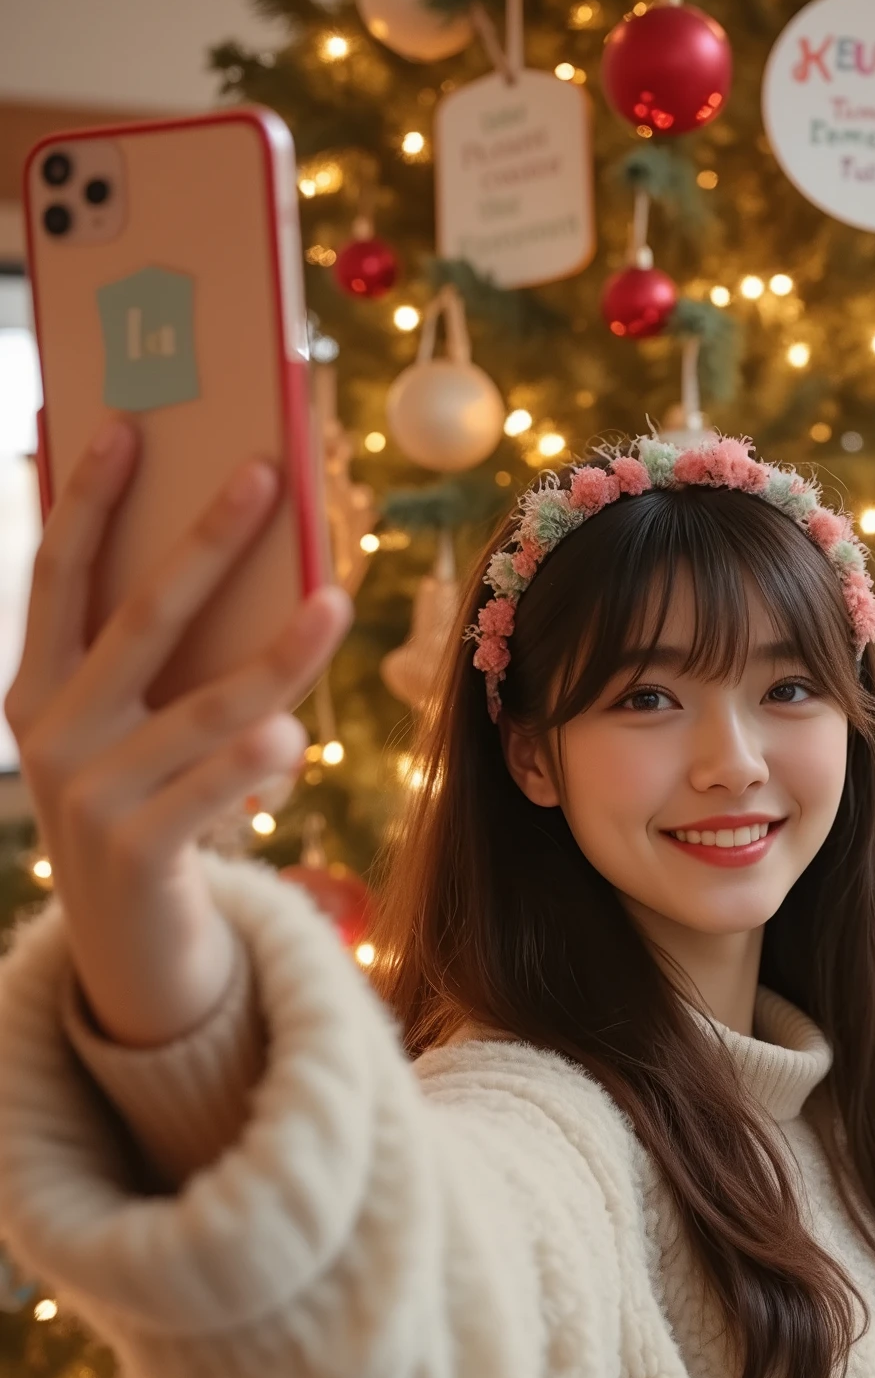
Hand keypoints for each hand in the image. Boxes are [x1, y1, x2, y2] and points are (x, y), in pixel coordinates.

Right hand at [5, 419, 352, 1047]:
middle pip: (141, 616)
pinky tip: (291, 736)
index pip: (59, 575)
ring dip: (278, 653)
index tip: (128, 424)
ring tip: (334, 603)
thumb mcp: (134, 734)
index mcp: (37, 691)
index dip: (89, 499)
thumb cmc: (149, 811)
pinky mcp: (135, 850)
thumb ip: (163, 664)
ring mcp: (89, 795)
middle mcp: (53, 735)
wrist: (130, 952)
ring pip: (205, 704)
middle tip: (262, 473)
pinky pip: (214, 787)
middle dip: (205, 540)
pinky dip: (258, 758)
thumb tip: (232, 556)